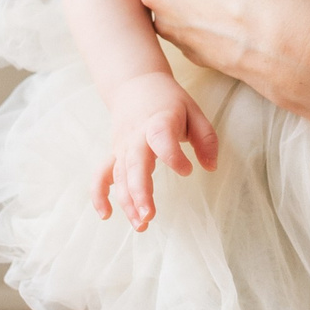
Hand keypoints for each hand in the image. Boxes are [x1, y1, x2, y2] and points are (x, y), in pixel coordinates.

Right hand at [94, 71, 219, 230]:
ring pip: (120, 176)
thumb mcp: (194, 111)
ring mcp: (122, 146)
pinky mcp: (114, 154)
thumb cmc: (169, 101)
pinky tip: (106, 215)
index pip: (162, 139)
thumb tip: (211, 168)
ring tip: (141, 226)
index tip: (187, 170)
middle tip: (149, 216)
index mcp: (159, 121)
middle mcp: (136, 136)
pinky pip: (102, 175)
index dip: (173, 157)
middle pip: (134, 164)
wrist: (135, 84)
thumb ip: (206, 139)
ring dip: (127, 202)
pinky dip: (99, 194)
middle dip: (139, 192)